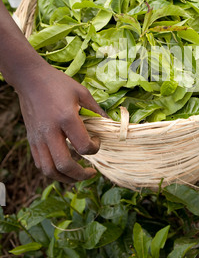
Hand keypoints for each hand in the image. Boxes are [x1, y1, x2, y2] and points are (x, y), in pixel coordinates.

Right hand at [16, 61, 106, 183]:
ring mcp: (38, 138)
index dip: (94, 148)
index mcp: (66, 118)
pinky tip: (62, 166)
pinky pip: (40, 163)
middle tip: (91, 173)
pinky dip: (52, 170)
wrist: (30, 79)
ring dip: (65, 178)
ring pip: (49, 170)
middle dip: (80, 175)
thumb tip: (109, 124)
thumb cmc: (58, 83)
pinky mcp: (31, 140)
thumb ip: (96, 110)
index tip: (97, 141)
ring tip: (77, 176)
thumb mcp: (82, 92)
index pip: (83, 146)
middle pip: (64, 165)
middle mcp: (50, 132)